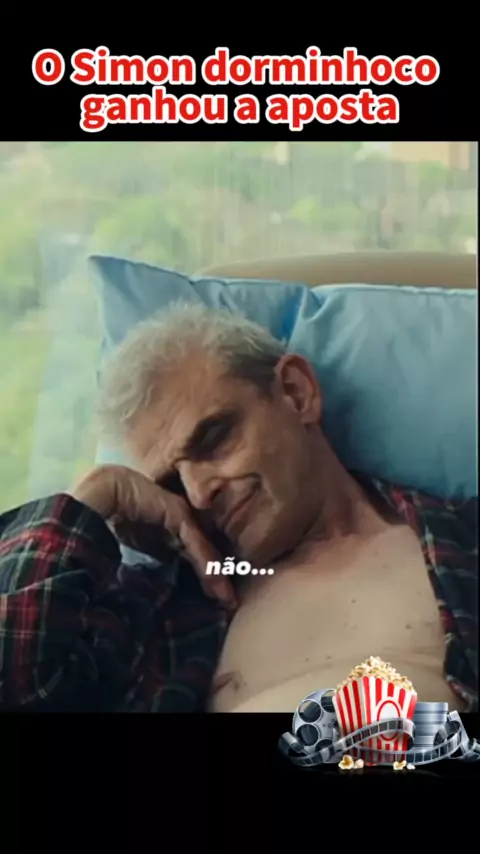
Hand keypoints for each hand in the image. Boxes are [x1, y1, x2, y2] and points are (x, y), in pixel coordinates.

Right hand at [70, 464, 235, 609]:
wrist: (106, 492)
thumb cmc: (117, 519)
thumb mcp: (142, 545)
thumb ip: (157, 559)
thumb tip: (160, 591)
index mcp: (175, 528)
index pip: (195, 554)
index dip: (205, 577)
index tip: (215, 602)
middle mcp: (184, 520)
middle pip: (206, 552)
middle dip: (217, 579)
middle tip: (229, 603)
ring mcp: (184, 515)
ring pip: (205, 550)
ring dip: (215, 576)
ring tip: (226, 598)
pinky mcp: (181, 514)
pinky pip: (196, 544)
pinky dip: (205, 565)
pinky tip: (214, 582)